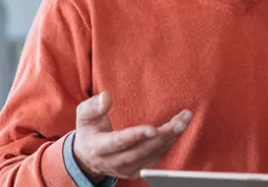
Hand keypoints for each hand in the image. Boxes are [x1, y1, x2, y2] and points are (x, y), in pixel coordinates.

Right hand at [72, 92, 191, 180]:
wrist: (88, 158)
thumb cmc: (89, 131)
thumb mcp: (83, 116)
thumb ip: (93, 106)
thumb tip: (106, 97)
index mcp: (99, 147)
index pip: (119, 143)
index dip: (136, 136)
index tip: (153, 129)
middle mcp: (115, 162)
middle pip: (142, 150)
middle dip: (163, 136)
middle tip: (180, 122)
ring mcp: (128, 169)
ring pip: (153, 155)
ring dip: (171, 138)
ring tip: (184, 120)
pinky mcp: (138, 171)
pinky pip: (157, 158)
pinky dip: (169, 143)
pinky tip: (178, 128)